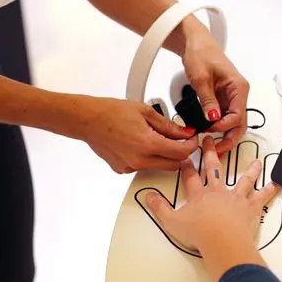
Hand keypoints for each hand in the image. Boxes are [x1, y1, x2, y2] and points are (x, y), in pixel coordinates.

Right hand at [76, 97, 198, 172]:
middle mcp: (139, 160)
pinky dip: (149, 158)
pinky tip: (141, 144)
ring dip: (165, 156)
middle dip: (181, 153)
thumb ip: (169, 126)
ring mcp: (130, 167)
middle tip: (181, 140)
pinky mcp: (123, 169)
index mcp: (147, 144)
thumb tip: (184, 133)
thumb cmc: (111, 113)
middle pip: (173, 164)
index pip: (181, 153)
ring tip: (157, 138)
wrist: (88, 120)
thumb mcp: (146, 112)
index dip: (191, 145)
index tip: (193, 139)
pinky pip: (143, 167)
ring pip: (159, 167)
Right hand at [146, 136, 280, 281]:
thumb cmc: (200, 233)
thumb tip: (149, 198)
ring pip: (244, 179)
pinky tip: (276, 183)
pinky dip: (270, 190)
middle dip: (211, 154)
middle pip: (214, 169)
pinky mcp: (250, 207)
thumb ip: (160, 209)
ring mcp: (236, 198)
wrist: (221, 240)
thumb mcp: (172, 222)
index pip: (190, 177)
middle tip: (210, 142)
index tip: (186, 157)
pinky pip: (262, 196)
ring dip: (249, 170)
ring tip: (255, 161)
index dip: (187, 167)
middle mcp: (218, 192)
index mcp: (199, 196)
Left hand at [181, 22, 249, 155]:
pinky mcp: (221, 100)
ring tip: (212, 146)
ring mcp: (230, 98)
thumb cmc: (201, 53)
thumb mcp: (201, 77)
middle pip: (239, 124)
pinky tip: (207, 135)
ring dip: (224, 135)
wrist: (194, 43)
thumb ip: (208, 99)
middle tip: (217, 150)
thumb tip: (213, 117)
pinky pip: (223, 117)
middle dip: (229, 138)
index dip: (224, 126)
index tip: (209, 129)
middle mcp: (238, 94)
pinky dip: (217, 127)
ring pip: (232, 123)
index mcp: (239, 87)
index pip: (238, 115)